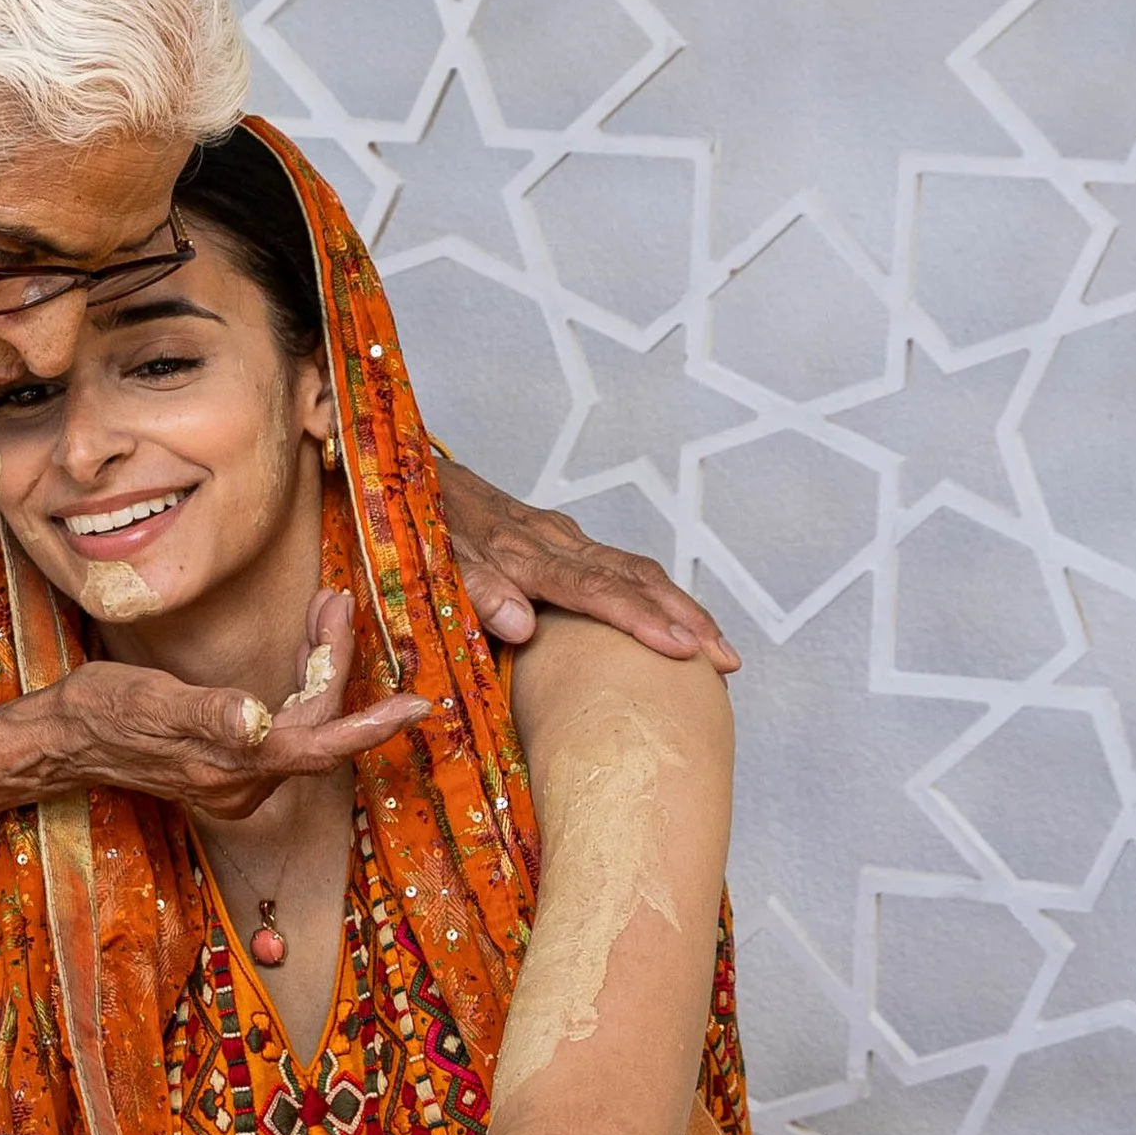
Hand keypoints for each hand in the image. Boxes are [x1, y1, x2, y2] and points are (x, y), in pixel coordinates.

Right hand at [34, 589, 425, 824]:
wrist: (63, 741)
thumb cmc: (101, 713)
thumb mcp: (149, 701)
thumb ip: (206, 713)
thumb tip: (255, 719)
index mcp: (230, 768)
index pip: (316, 744)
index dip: (369, 725)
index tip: (416, 707)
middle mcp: (242, 786)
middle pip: (314, 726)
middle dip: (333, 662)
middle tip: (335, 601)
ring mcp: (236, 783)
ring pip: (303, 727)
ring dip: (320, 670)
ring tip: (325, 611)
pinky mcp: (228, 769)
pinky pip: (284, 731)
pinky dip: (300, 687)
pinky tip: (301, 652)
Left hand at [436, 456, 739, 672]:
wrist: (410, 475)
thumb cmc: (420, 529)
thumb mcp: (434, 564)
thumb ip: (475, 591)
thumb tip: (523, 626)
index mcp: (527, 553)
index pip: (597, 590)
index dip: (641, 621)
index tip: (682, 649)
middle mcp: (556, 541)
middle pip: (636, 577)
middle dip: (686, 618)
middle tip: (726, 659)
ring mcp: (563, 538)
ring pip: (637, 570)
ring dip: (681, 608)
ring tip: (716, 648)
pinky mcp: (562, 540)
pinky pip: (621, 568)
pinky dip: (656, 596)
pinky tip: (672, 621)